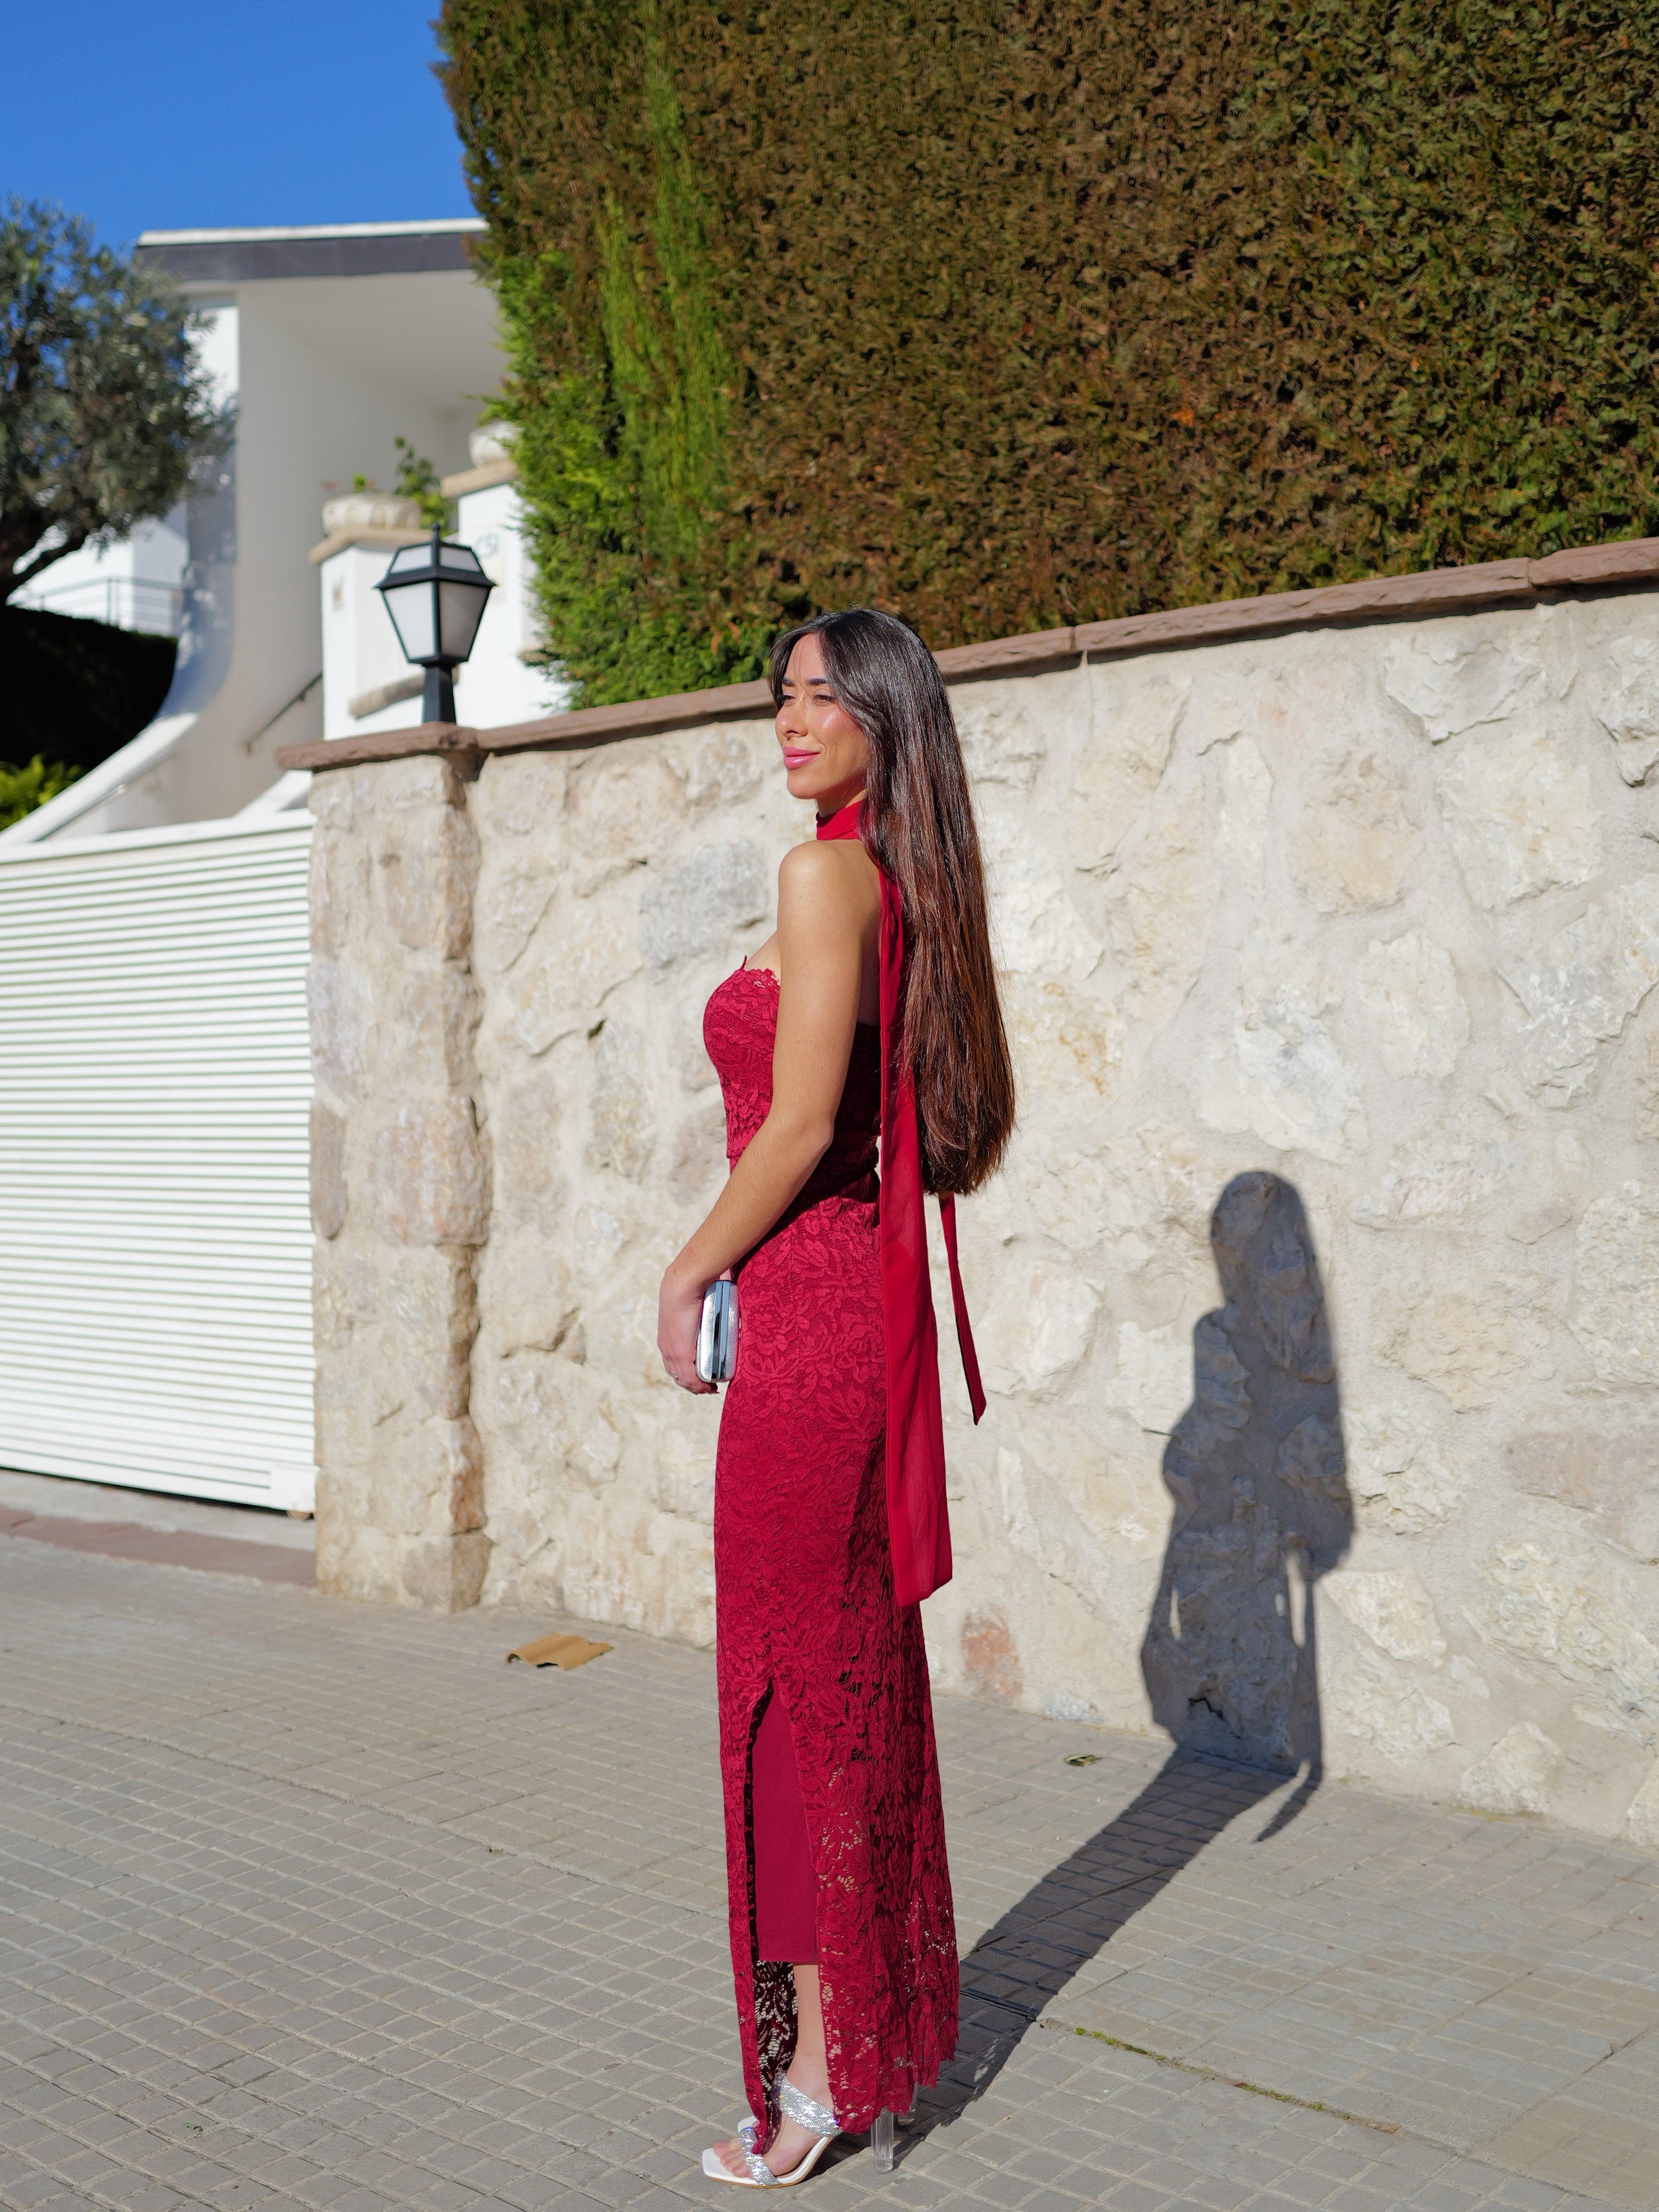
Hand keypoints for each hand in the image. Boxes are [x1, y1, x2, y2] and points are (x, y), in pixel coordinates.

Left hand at [658, 1262, 716, 1393]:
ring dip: (698, 1385)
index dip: (687, 1371)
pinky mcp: (681, 1353)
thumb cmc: (694, 1286)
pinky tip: (708, 1388)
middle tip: (709, 1386)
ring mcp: (672, 1350)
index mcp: (668, 1335)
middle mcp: (666, 1345)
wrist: (683, 1283)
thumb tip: (727, 1293)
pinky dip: (700, 1385)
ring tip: (711, 1388)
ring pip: (682, 1377)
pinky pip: (689, 1377)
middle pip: (677, 1373)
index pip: (674, 1360)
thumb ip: (710, 1301)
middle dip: (693, 1383)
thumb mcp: (698, 1299)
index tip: (701, 1375)